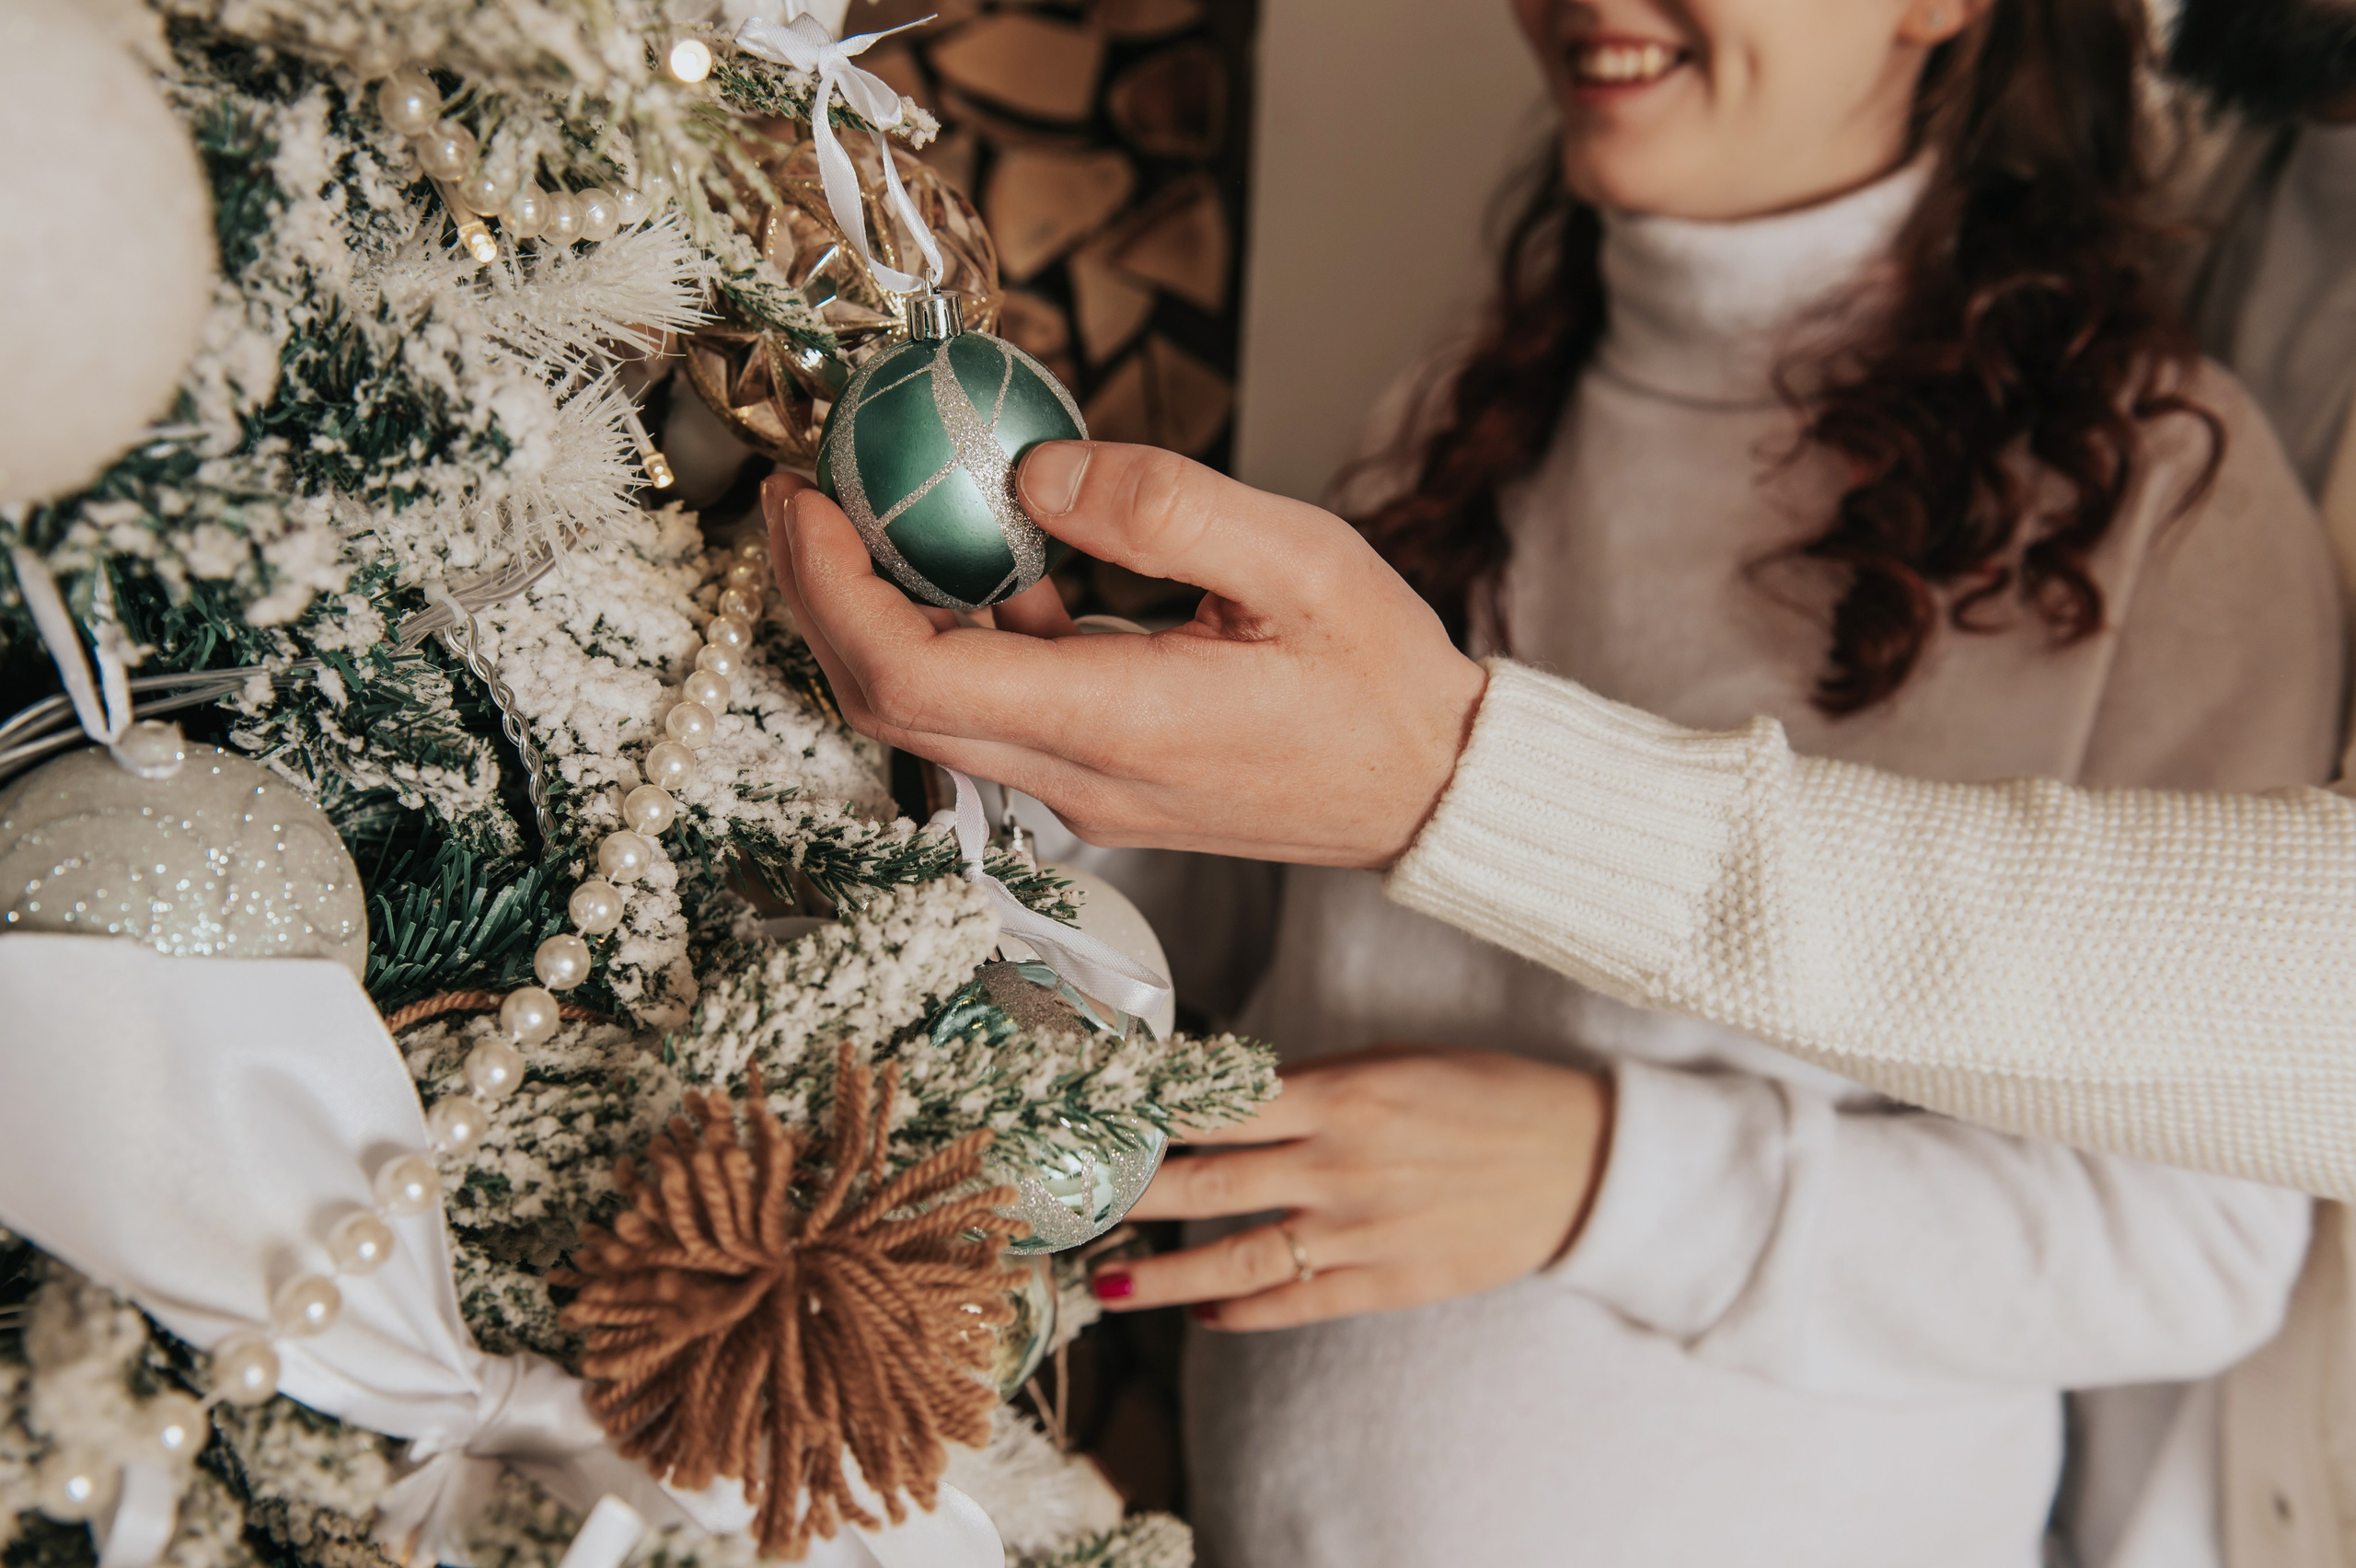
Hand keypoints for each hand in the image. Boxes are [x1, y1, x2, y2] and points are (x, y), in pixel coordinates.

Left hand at [763, 442, 1489, 868]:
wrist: (1429, 791)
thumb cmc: (1379, 679)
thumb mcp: (1297, 558)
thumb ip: (1160, 506)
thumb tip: (1033, 471)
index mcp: (1114, 722)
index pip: (909, 674)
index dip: (830, 586)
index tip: (807, 497)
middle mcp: (1076, 775)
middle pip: (886, 702)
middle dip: (820, 595)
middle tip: (803, 492)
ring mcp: (1080, 790)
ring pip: (926, 713)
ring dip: (877, 617)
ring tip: (869, 510)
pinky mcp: (1093, 781)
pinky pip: (987, 713)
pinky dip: (955, 637)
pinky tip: (988, 562)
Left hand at [1090, 1046, 1612, 1330]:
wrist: (1580, 1162)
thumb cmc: (1484, 1095)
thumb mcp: (1394, 1063)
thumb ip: (1311, 1086)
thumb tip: (1228, 1099)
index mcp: (1339, 1094)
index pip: (1216, 1104)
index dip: (1146, 1113)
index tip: (1090, 1116)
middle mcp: (1339, 1163)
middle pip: (1206, 1182)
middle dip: (1130, 1196)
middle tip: (1070, 1204)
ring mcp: (1360, 1230)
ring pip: (1237, 1257)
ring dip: (1164, 1275)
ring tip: (1108, 1283)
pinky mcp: (1386, 1282)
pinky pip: (1296, 1302)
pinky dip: (1242, 1310)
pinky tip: (1202, 1312)